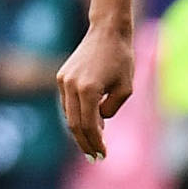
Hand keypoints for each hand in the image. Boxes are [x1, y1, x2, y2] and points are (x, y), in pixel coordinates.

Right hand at [55, 21, 134, 160]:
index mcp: (89, 90)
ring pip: (69, 115)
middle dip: (85, 143)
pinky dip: (77, 115)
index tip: (102, 155)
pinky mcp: (61, 77)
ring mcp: (63, 81)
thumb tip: (98, 121)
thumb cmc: (122, 58)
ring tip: (95, 141)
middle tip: (95, 157)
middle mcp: (71, 86)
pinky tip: (90, 122)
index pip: (89, 126)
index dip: (95, 143)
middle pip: (75, 125)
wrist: (107, 31)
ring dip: (81, 130)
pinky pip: (68, 103)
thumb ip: (111, 109)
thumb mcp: (126, 88)